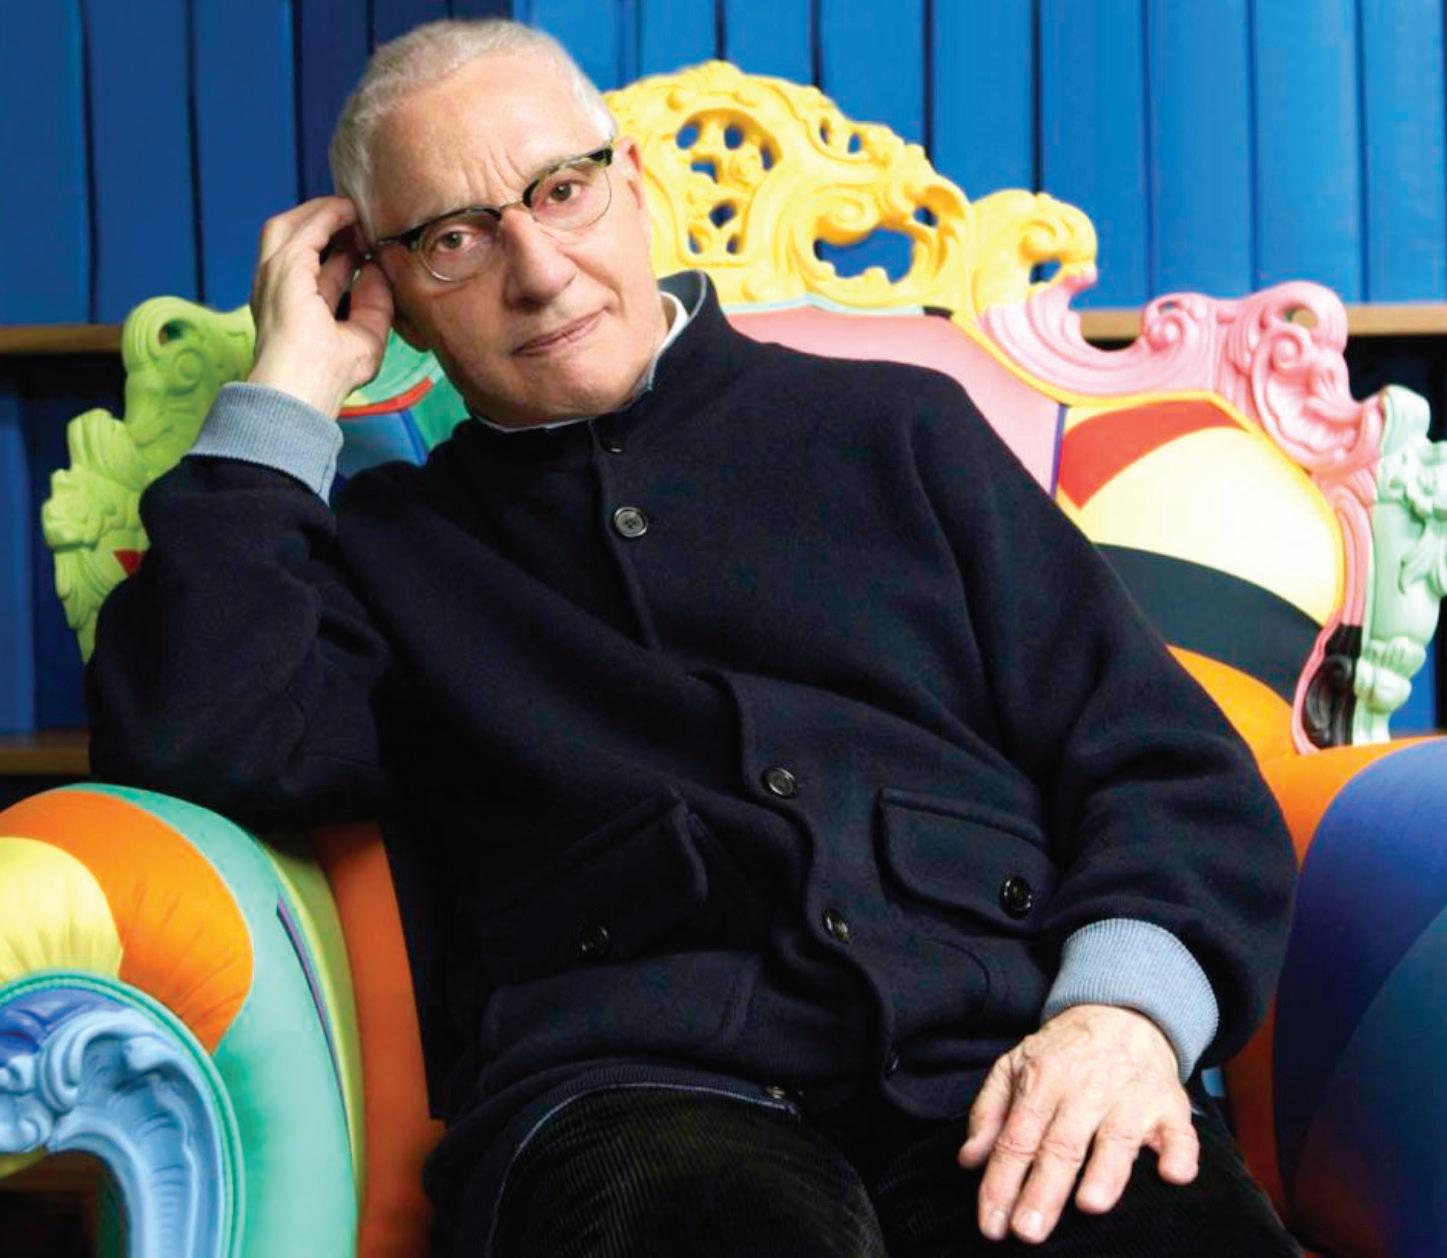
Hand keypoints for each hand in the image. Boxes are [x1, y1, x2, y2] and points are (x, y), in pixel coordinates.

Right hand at [247, 197, 394, 416]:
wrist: (301, 391)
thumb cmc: (328, 377)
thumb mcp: (365, 338)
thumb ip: (374, 303)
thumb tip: (375, 269)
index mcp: (292, 307)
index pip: (312, 268)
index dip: (338, 250)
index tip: (364, 240)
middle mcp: (276, 289)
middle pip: (292, 239)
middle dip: (323, 224)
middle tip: (357, 218)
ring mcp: (274, 277)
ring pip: (289, 226)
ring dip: (321, 214)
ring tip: (351, 209)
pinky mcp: (283, 270)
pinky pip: (305, 230)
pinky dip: (326, 216)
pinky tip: (348, 212)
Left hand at [958, 1004, 1197, 1244]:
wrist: (1119, 1012)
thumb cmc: (1061, 1052)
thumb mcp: (1012, 1066)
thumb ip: (988, 1113)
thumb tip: (970, 1160)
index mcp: (1041, 1082)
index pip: (1016, 1140)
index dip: (1002, 1183)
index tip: (992, 1225)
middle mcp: (1085, 1091)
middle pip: (1061, 1147)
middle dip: (1044, 1191)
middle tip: (1028, 1231)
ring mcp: (1130, 1099)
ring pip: (1116, 1140)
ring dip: (1106, 1173)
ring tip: (1090, 1206)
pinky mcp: (1169, 1107)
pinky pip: (1179, 1134)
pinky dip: (1179, 1154)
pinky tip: (1173, 1175)